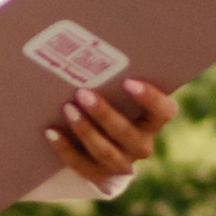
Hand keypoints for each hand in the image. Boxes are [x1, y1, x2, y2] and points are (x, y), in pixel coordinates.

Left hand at [46, 76, 175, 189]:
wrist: (101, 138)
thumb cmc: (110, 99)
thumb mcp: (117, 90)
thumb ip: (115, 75)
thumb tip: (96, 40)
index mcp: (153, 121)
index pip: (164, 111)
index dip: (150, 99)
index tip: (128, 81)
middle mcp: (142, 144)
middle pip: (128, 134)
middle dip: (104, 114)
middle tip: (82, 92)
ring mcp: (122, 163)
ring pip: (105, 151)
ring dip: (85, 130)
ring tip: (67, 108)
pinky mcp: (99, 175)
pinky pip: (82, 165)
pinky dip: (64, 148)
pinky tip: (51, 132)